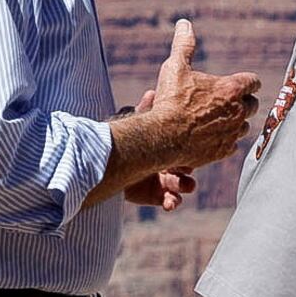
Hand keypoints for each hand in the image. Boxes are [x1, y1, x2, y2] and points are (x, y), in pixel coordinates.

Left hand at [122, 89, 196, 210]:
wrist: (104, 162)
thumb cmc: (123, 139)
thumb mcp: (135, 123)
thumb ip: (144, 110)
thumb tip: (151, 93)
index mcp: (168, 146)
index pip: (186, 149)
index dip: (190, 152)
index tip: (189, 153)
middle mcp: (168, 164)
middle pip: (187, 169)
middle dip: (191, 170)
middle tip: (187, 172)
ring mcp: (163, 181)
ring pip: (182, 187)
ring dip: (184, 187)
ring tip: (183, 187)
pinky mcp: (154, 195)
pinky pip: (169, 201)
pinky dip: (172, 203)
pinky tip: (170, 203)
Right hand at [150, 19, 260, 168]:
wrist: (162, 136)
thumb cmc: (171, 99)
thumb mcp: (175, 66)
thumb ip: (184, 44)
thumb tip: (184, 23)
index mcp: (231, 89)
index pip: (254, 82)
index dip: (247, 82)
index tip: (240, 83)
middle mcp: (238, 111)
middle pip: (253, 105)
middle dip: (243, 102)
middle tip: (228, 101)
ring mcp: (232, 132)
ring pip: (244, 126)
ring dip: (235, 121)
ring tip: (219, 118)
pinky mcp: (224, 151)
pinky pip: (233, 144)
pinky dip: (225, 139)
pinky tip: (212, 135)